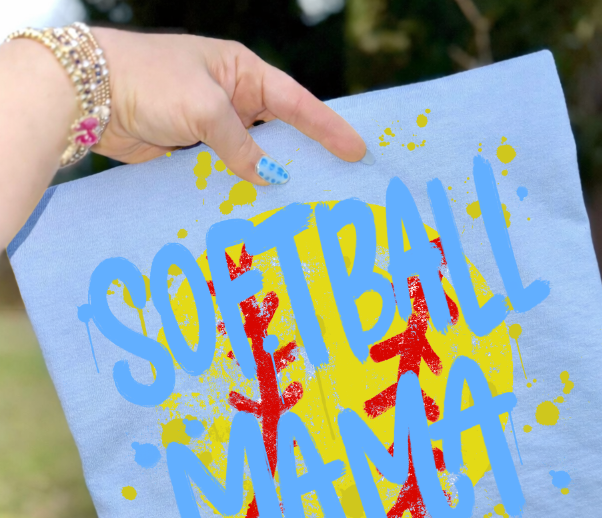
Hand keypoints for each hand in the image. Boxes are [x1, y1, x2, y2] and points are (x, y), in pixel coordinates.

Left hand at [91, 28, 367, 183]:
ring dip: (269, 177)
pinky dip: (238, 187)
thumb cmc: (150, 81)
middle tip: (336, 181)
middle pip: (280, 131)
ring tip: (299, 202)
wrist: (90, 94)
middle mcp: (231, 97)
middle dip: (305, 155)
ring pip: (253, 155)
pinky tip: (253, 206)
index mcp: (242, 72)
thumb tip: (270, 178)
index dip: (328, 127)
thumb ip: (241, 144)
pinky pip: (225, 171)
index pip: (296, 102)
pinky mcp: (192, 149)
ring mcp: (212, 125)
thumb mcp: (205, 109)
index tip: (356, 148)